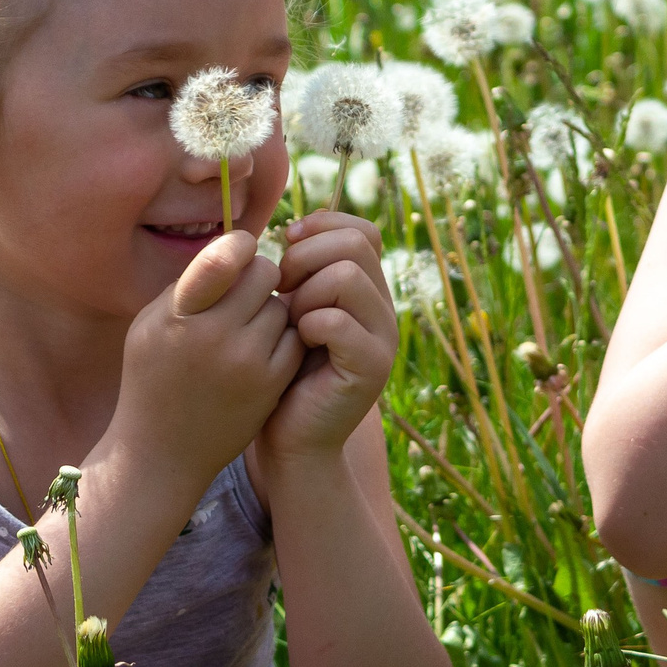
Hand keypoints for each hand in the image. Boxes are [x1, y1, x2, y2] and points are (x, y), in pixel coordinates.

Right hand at [115, 231, 304, 481]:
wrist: (163, 451)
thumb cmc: (153, 376)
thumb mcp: (150, 324)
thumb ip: (189, 284)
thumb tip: (232, 247)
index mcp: (178, 316)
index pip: (223, 258)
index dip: (239, 245)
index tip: (239, 250)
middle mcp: (213, 337)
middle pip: (263, 275)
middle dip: (258, 276)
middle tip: (245, 291)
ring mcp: (247, 363)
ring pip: (282, 306)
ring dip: (270, 309)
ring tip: (246, 327)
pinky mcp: (271, 384)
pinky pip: (295, 338)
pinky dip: (284, 337)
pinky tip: (262, 348)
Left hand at [260, 211, 396, 461]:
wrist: (291, 440)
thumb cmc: (282, 373)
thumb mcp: (291, 312)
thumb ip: (302, 274)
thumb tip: (293, 229)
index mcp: (368, 291)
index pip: (363, 231)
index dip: (322, 227)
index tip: (286, 247)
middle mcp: (384, 310)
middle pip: (355, 244)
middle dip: (306, 258)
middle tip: (284, 290)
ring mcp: (383, 339)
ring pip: (348, 276)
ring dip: (306, 294)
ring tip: (293, 322)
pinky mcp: (372, 368)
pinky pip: (339, 321)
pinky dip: (308, 326)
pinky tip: (298, 345)